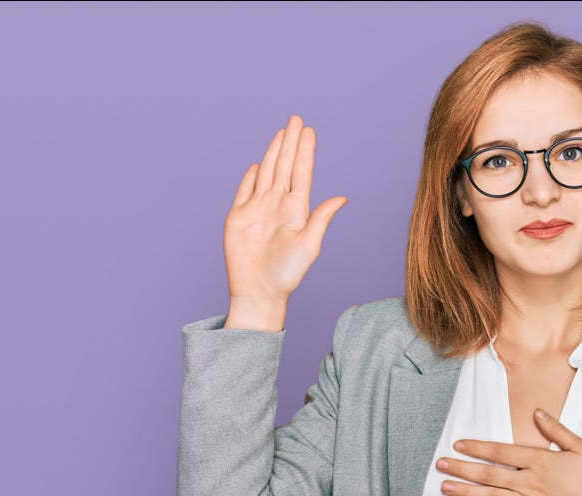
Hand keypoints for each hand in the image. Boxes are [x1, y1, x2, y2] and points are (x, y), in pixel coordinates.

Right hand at [223, 115, 347, 309]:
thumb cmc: (288, 274)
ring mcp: (257, 209)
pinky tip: (257, 164)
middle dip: (290, 142)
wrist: (259, 291)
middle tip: (297, 119)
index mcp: (297, 210)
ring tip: (281, 132)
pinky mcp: (238, 217)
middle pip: (284, 166)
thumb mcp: (309, 245)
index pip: (302, 173)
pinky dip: (250, 176)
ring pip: (266, 172)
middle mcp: (278, 205)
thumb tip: (343, 197)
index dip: (305, 151)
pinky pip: (244, 190)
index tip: (309, 130)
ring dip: (273, 152)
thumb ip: (322, 219)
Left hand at [436, 409, 581, 495]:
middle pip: (488, 475)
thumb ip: (557, 431)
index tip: (459, 444)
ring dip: (466, 493)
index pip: (500, 452)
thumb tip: (537, 414)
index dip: (477, 448)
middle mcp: (531, 483)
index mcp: (541, 461)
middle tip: (441, 466)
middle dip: (462, 469)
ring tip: (446, 488)